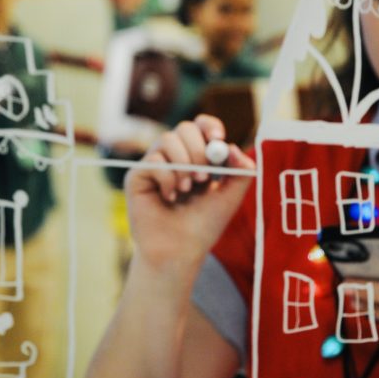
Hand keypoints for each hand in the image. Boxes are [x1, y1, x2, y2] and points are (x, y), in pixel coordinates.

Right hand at [125, 115, 254, 271]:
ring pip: (167, 139)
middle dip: (198, 150)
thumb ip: (241, 171)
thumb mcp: (231, 197)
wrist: (180, 251)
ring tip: (187, 189)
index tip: (218, 138)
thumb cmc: (204, 226)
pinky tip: (169, 198)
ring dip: (183, 165)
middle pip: (184, 128)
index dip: (209, 126)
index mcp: (197, 158)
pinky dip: (167, 178)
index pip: (200, 126)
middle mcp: (174, 157)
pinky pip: (153, 160)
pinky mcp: (137, 176)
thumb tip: (233, 146)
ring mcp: (154, 164)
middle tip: (204, 177)